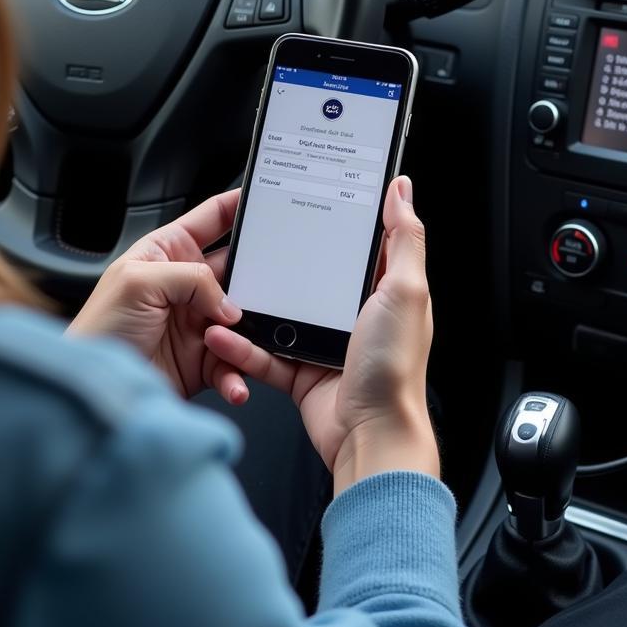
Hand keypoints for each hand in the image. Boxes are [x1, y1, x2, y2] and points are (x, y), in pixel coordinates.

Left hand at [68, 189, 250, 404]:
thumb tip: (228, 302)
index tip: (271, 200)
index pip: (213, 217)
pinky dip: (239, 373)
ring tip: (246, 341)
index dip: (240, 204)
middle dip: (260, 275)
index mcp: (169, 251)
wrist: (96, 391)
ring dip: (251, 331)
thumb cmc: (100, 330)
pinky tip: (234, 382)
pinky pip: (235, 362)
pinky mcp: (205, 360)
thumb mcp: (139, 282)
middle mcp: (188, 284)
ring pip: (245, 318)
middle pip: (239, 270)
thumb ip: (191, 278)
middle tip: (278, 282)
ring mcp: (199, 322)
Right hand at [204, 176, 438, 493]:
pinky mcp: (300, 372)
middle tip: (248, 244)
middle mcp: (353, 314)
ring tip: (222, 292)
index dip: (336, 220)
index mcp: (382, 290)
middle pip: (309, 276)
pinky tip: (222, 337)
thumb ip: (404, 239)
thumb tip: (402, 190)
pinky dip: (240, 348)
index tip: (307, 198)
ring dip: (248, 306)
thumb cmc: (394, 369)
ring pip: (278, 314)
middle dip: (278, 263)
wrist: (371, 437)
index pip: (356, 245)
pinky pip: (263, 354)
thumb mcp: (404, 291)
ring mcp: (324, 343)